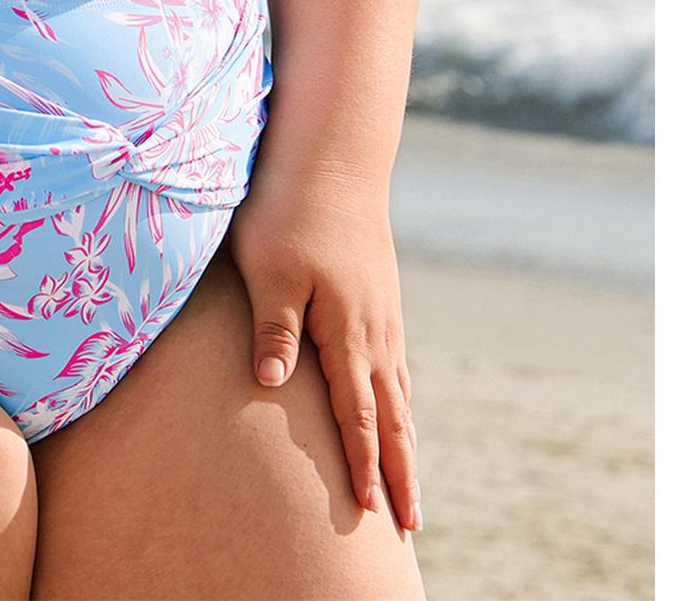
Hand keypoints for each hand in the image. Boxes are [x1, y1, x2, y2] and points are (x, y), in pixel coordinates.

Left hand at [227, 167, 421, 533]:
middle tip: (412, 526)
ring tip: (411, 486)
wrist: (334, 155)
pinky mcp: (379, 296)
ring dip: (405, 442)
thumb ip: (273, 327)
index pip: (357, 414)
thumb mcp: (270, 267)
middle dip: (400, 472)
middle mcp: (374, 330)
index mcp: (347, 330)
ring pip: (399, 394)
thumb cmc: (289, 208)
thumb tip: (270, 385)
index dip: (363, 466)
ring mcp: (382, 313)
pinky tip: (398, 409)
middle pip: (391, 417)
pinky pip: (396, 365)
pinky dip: (401, 402)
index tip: (371, 514)